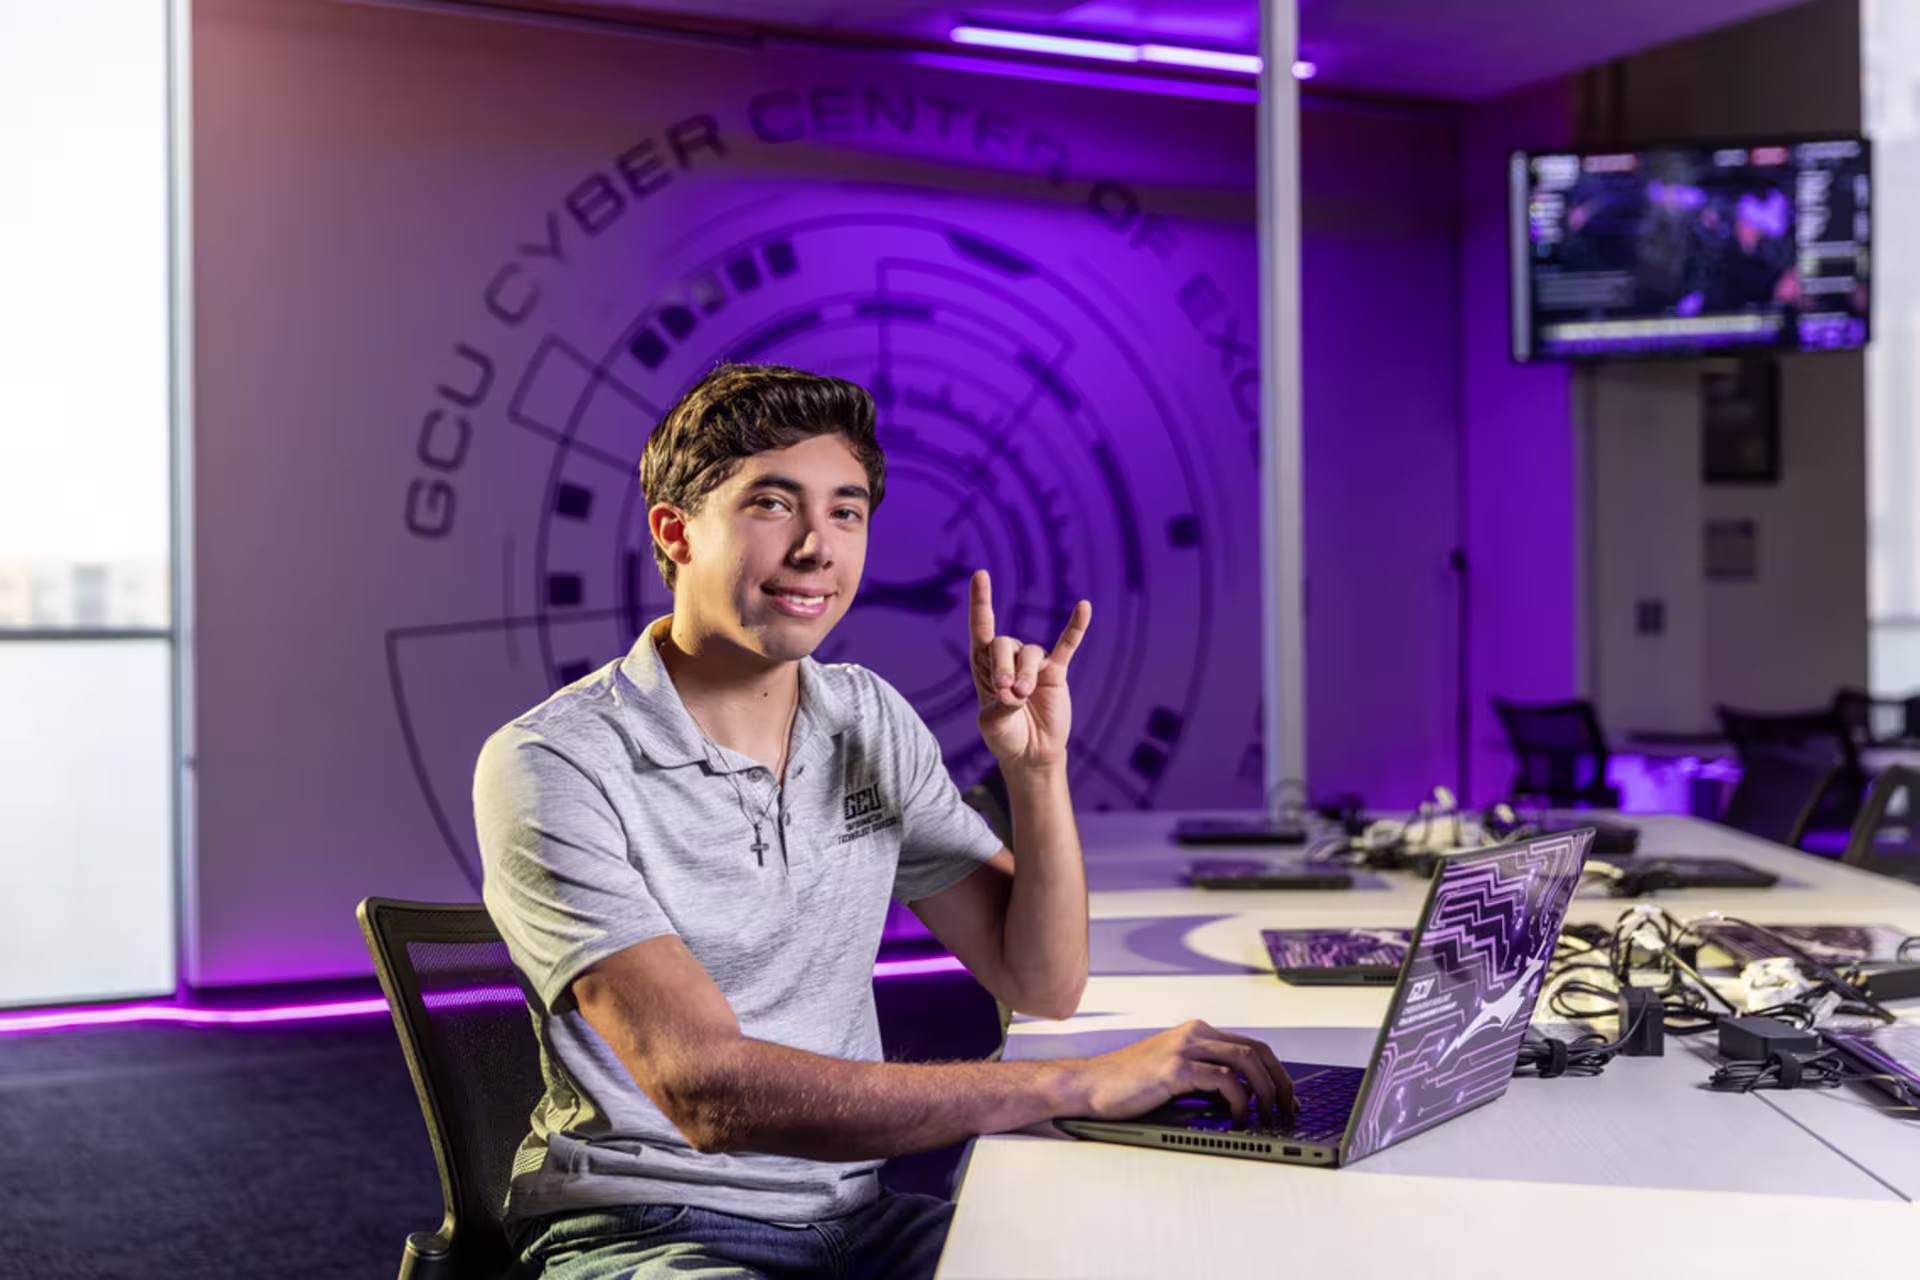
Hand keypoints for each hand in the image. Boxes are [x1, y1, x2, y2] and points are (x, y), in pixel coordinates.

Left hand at [968, 570, 1089, 771]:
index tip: (981, 574)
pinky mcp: (1056, 672)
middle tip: (1008, 693)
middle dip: (1004, 667)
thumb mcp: (993, 725)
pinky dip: (1076, 627)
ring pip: (1030, 653)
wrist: (1031, 754)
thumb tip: (1018, 690)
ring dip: (1026, 674)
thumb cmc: (1005, 738)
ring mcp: (1034, 665)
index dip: (981, 602)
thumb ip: (1001, 707)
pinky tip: (1084, 607)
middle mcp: (1008, 660)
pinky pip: (1067, 645)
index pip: (981, 628)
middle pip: (1004, 643)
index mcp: (984, 667)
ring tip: (1024, 697)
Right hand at [1073, 1020, 1295, 1128]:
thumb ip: (1204, 1075)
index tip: (1287, 1096)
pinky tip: (1236, 1117)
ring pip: (1245, 1060)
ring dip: (1265, 1091)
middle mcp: (1194, 1033)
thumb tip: (1241, 1098)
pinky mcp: (1175, 1068)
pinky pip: (1223, 1080)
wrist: (1089, 1085)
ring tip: (1269, 1115)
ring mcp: (1184, 1048)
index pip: (1251, 1045)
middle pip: (1256, 1050)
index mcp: (1196, 1032)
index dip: (1276, 1071)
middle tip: (1288, 1108)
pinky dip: (1238, 1100)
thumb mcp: (1173, 1072)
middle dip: (1280, 1081)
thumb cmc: (1128, 1084)